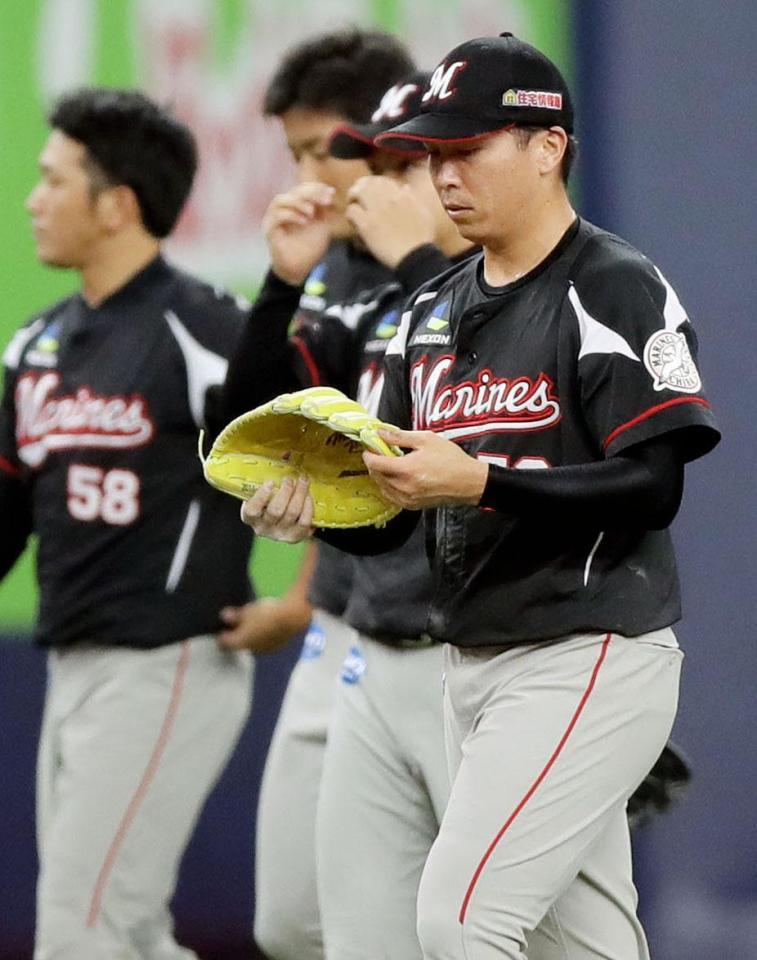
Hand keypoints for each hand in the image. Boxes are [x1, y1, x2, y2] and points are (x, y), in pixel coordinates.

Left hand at [217, 598, 310, 652]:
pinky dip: (265, 635)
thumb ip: (235, 615)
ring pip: (254, 643)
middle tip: (238, 623)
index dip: (222, 636)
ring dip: (253, 635)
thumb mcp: (248, 610)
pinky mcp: (279, 645)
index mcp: (241, 642)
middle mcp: (252, 650)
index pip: (225, 643)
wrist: (294, 616)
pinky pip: (266, 641)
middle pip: (240, 643)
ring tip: (255, 622)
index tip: (221, 629)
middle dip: (239, 634)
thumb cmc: (266, 612)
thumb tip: (224, 616)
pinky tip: (269, 624)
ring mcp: (267, 649)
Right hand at [240, 476, 314, 542]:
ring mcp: (280, 534)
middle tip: (290, 479)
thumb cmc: (269, 500)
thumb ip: (270, 474)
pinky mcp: (296, 537)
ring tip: (303, 481)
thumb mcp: (264, 490)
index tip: (270, 482)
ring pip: (292, 514)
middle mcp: (264, 528)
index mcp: (250, 517)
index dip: (261, 496)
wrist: (280, 520)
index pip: (252, 510)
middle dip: (286, 492)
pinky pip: (305, 522)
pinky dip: (308, 507)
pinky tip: (309, 496)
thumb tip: (287, 455)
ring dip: (300, 494)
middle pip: (276, 511)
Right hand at [263, 182, 333, 284]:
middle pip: (293, 192)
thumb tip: (330, 192)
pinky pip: (277, 216)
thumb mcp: (322, 225)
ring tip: (312, 213)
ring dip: (299, 203)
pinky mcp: (269, 230)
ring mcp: (273, 218)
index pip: (303, 189)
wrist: (300, 268)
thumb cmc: (310, 247)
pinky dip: (292, 215)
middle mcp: (282, 209)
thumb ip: (324, 210)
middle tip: (325, 202)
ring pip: (281, 200)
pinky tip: (305, 222)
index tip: (331, 194)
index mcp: (294, 205)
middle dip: (311, 194)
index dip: (316, 188)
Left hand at [346, 175, 435, 267]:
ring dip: (353, 197)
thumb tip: (405, 187)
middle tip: (356, 195)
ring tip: (352, 204)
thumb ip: (413, 199)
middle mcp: (388, 199)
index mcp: (402, 196)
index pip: (383, 181)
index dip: (374, 183)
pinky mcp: (367, 225)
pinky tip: (352, 221)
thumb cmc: (422, 238)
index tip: (372, 190)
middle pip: (369, 183)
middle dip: (360, 186)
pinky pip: (352, 211)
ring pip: (358, 192)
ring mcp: (377, 211)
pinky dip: (350, 214)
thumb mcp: (424, 214)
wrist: (415, 255)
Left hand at [363, 429, 488, 508]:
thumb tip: (381, 433)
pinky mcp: (413, 506)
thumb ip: (400, 437)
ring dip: (381, 476)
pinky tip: (396, 478)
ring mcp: (408, 499)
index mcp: (406, 469)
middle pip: (376, 476)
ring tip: (389, 465)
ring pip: (382, 487)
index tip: (368, 449)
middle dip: (374, 464)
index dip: (368, 455)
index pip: (375, 463)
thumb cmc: (452, 460)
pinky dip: (389, 487)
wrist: (468, 482)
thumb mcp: (426, 440)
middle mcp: (404, 487)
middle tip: (380, 454)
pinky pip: (392, 497)